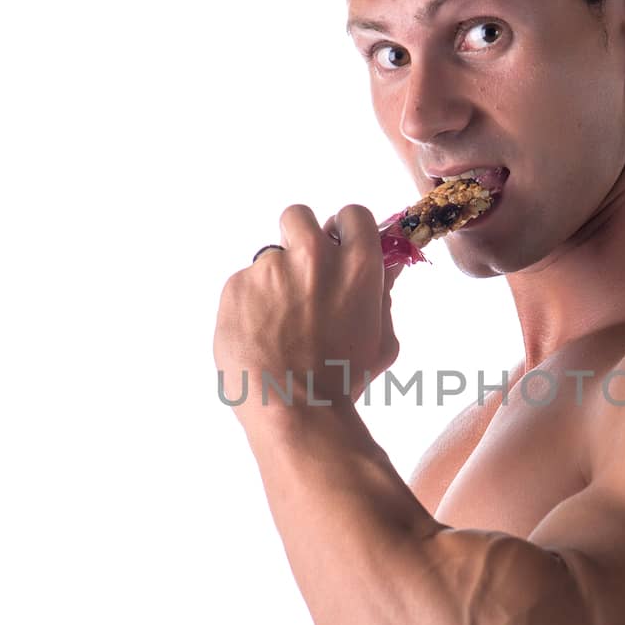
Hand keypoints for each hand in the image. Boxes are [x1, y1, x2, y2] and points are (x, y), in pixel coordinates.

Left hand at [213, 203, 402, 430]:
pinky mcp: (236, 286)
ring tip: (279, 326)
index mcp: (357, 265)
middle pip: (299, 217)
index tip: (338, 248)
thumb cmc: (342, 381)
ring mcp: (270, 269)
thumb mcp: (382, 340)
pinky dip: (250, 306)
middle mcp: (313, 256)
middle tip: (300, 276)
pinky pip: (243, 286)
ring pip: (268, 260)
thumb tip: (388, 264)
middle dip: (299, 238)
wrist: (292, 409)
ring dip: (274, 282)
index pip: (352, 214)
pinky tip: (259, 337)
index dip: (344, 231)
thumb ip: (383, 295)